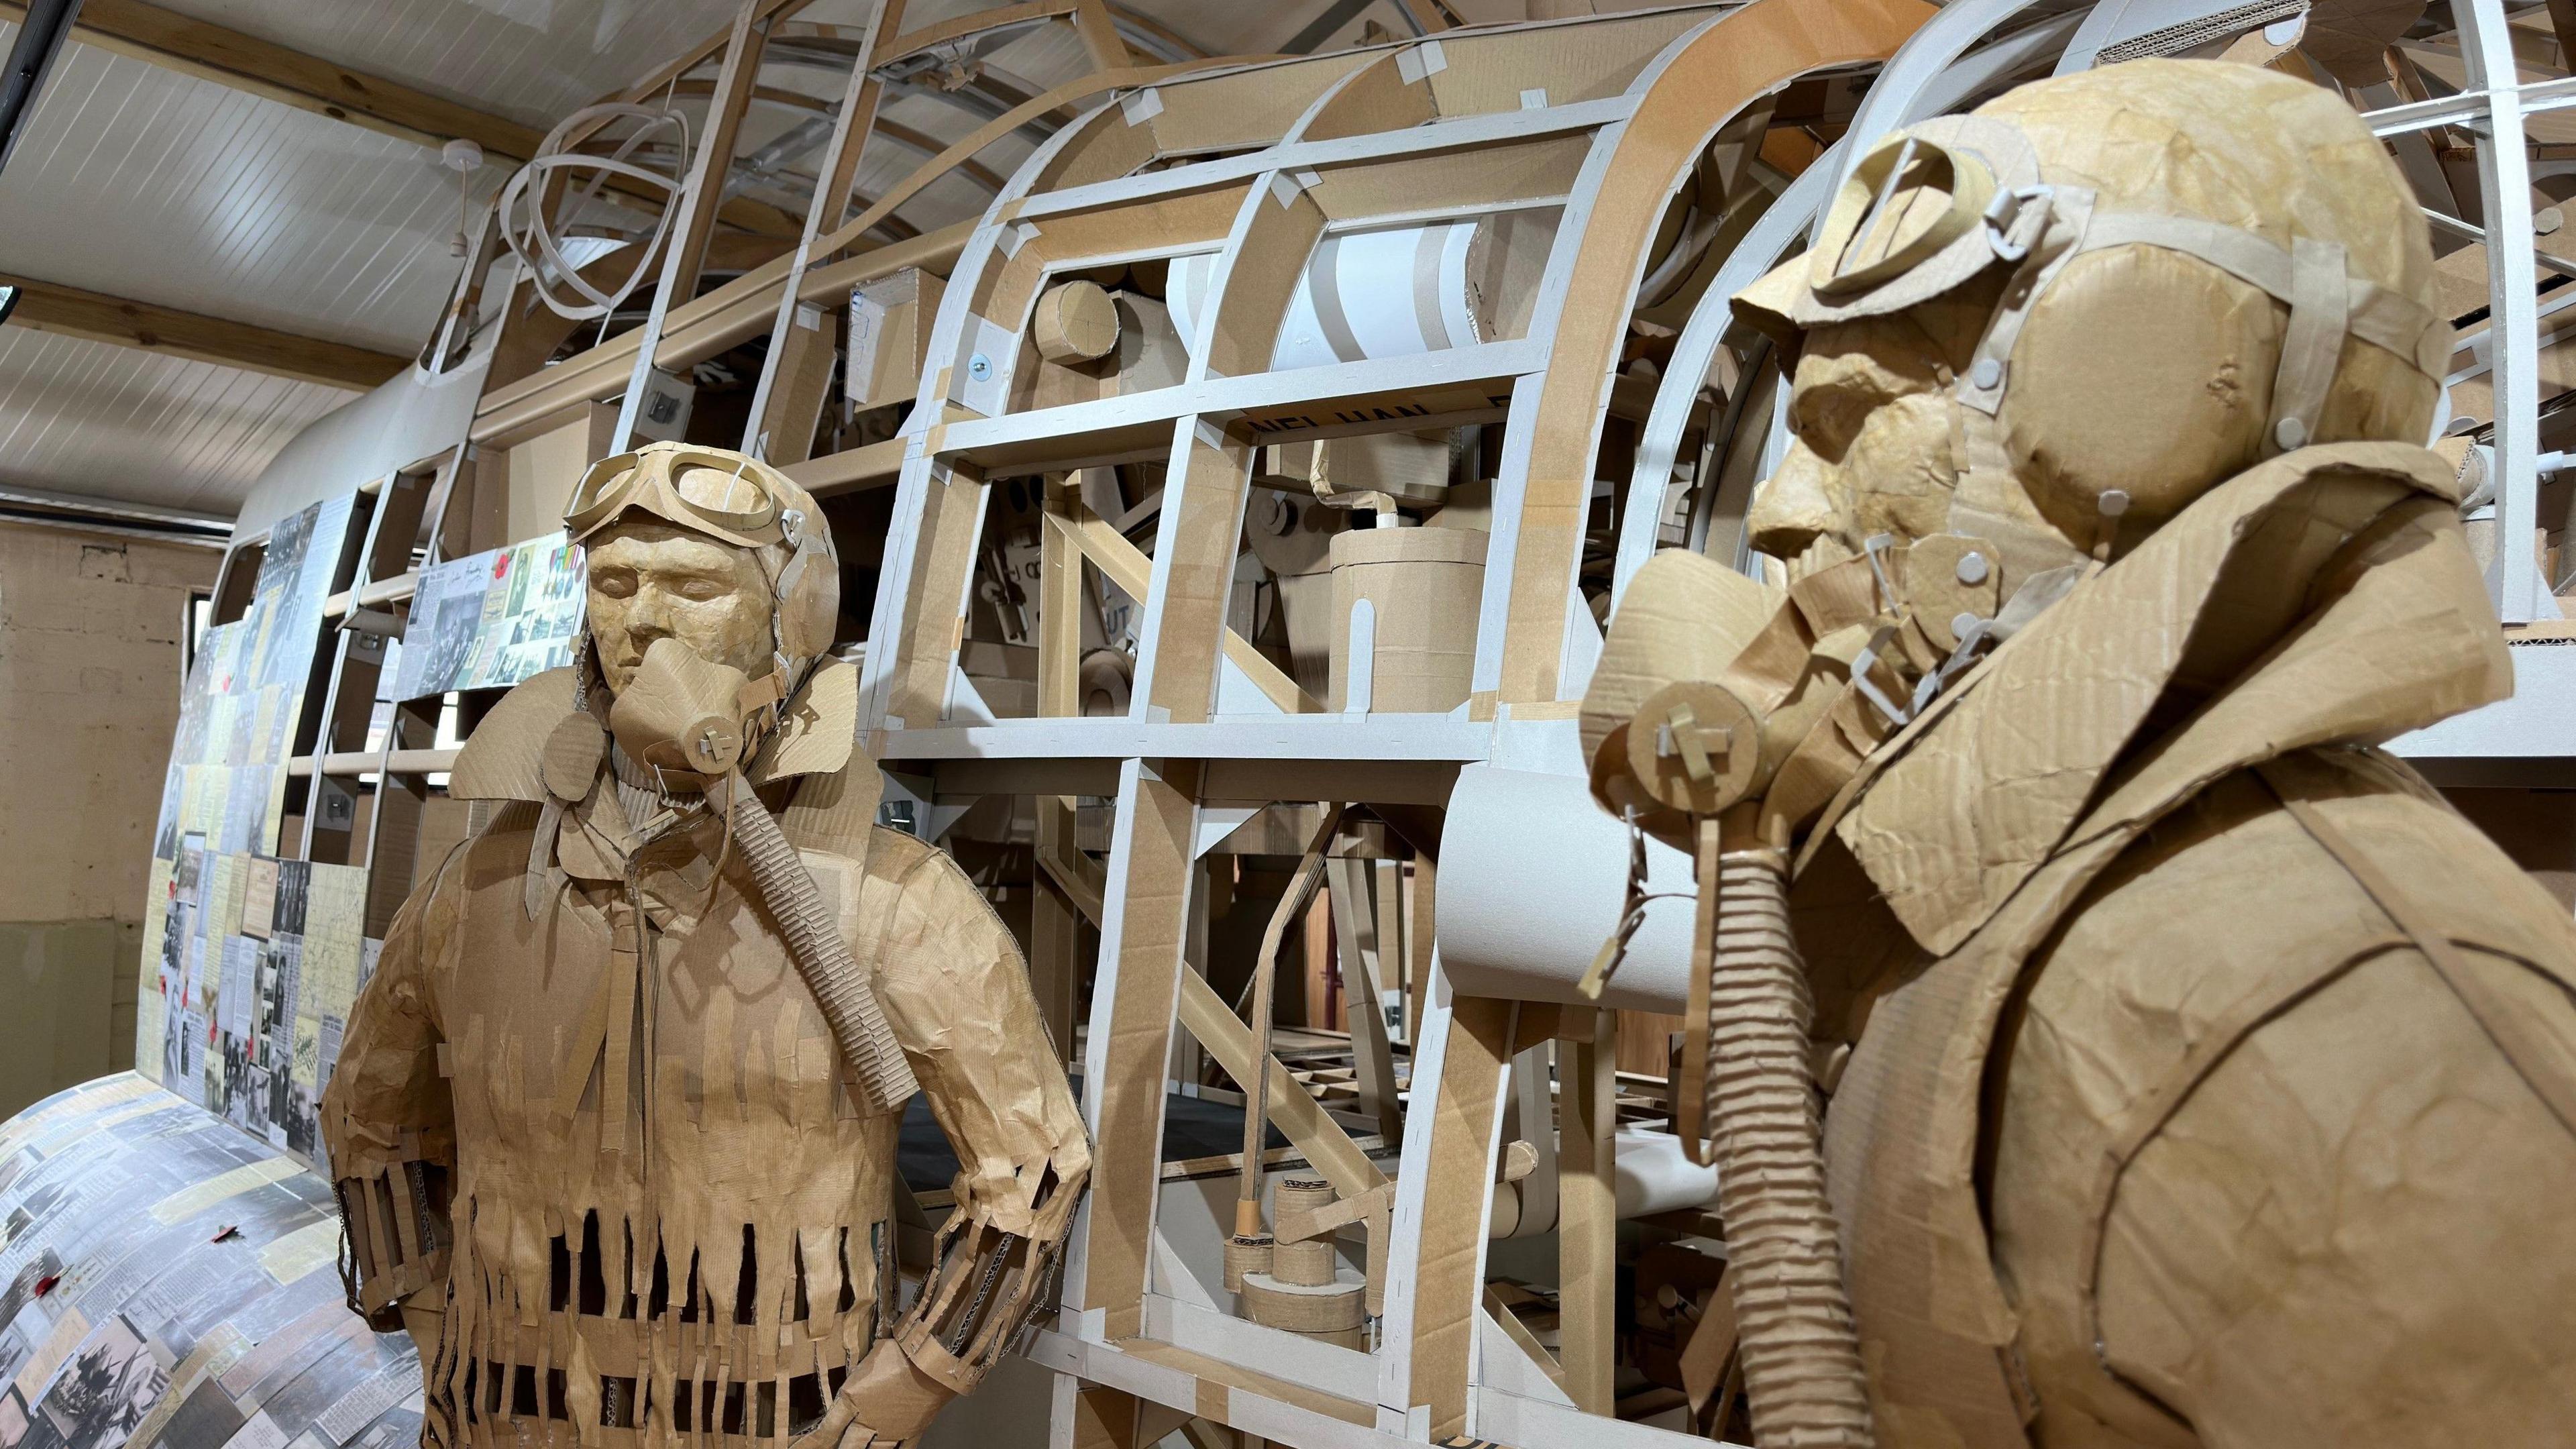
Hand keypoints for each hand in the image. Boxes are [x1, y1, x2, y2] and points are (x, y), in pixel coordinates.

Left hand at [790, 1343, 954, 1448]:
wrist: (932, 1360)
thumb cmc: (899, 1351)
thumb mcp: (868, 1354)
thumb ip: (857, 1368)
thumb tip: (849, 1360)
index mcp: (853, 1399)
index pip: (826, 1429)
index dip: (809, 1444)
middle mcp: (868, 1420)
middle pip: (848, 1447)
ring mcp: (892, 1429)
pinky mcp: (912, 1430)